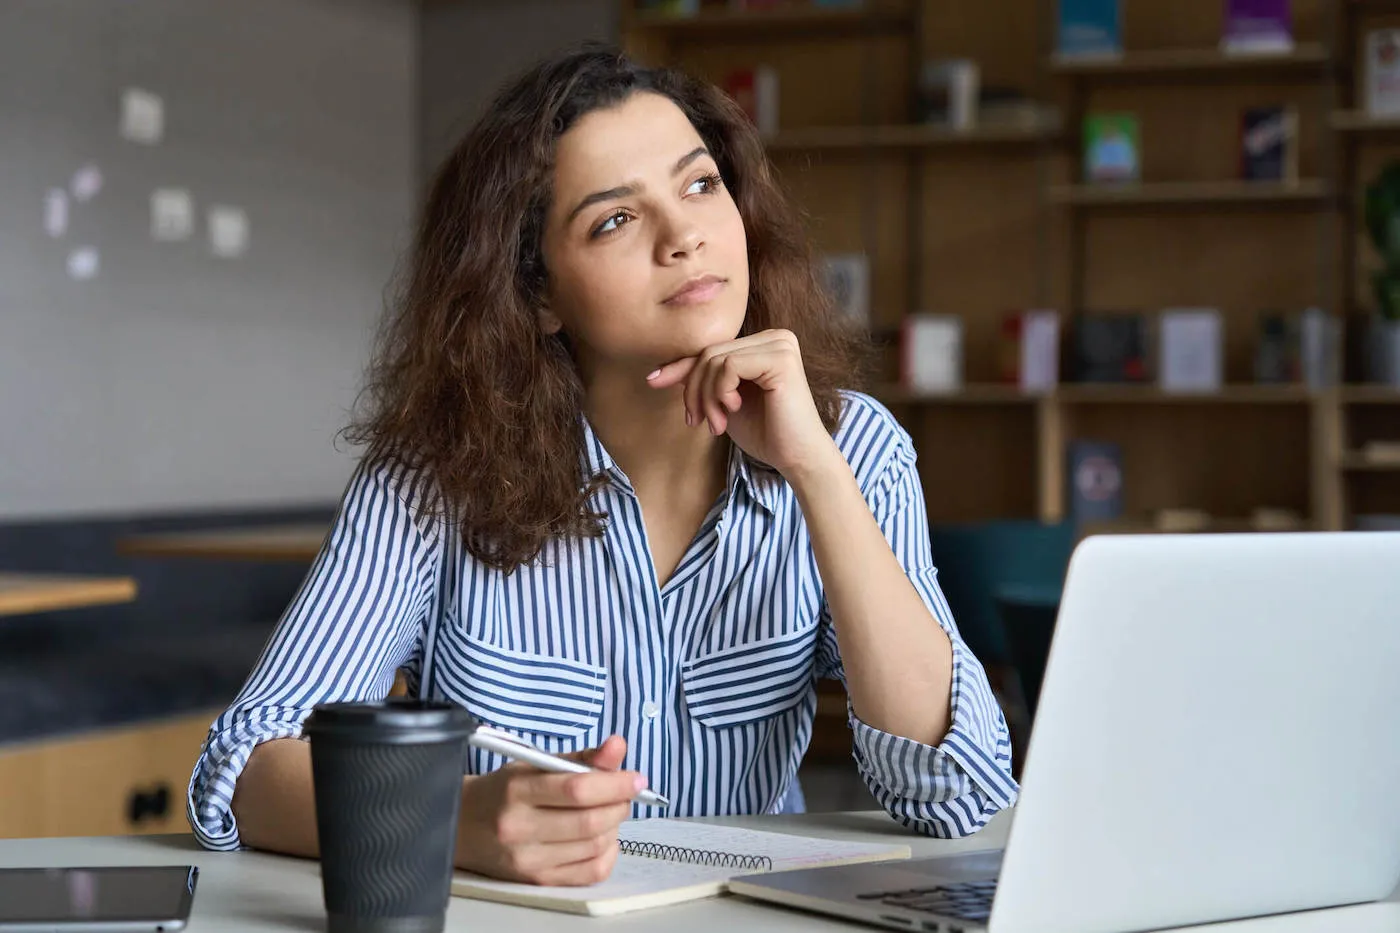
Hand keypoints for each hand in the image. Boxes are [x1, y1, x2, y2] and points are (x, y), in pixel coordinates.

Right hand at [455, 735, 642, 884]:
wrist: (463, 826)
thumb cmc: (503, 790)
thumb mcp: (535, 763)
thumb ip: (580, 758)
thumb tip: (618, 746)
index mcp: (517, 790)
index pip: (577, 789)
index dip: (615, 783)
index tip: (636, 778)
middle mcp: (519, 828)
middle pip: (590, 821)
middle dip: (619, 804)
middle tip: (623, 793)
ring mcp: (528, 860)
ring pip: (594, 846)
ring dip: (614, 827)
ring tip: (607, 811)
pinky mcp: (536, 881)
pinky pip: (590, 872)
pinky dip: (607, 853)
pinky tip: (602, 837)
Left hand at [645, 329, 837, 479]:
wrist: (797, 458)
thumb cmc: (765, 434)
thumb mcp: (722, 403)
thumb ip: (701, 382)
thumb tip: (659, 371)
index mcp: (763, 344)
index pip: (711, 349)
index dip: (680, 367)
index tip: (653, 382)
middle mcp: (774, 337)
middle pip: (709, 352)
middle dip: (694, 390)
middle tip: (697, 422)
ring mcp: (780, 344)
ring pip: (715, 359)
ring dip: (706, 397)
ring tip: (716, 424)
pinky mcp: (780, 358)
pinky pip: (728, 365)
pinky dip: (720, 391)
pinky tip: (733, 410)